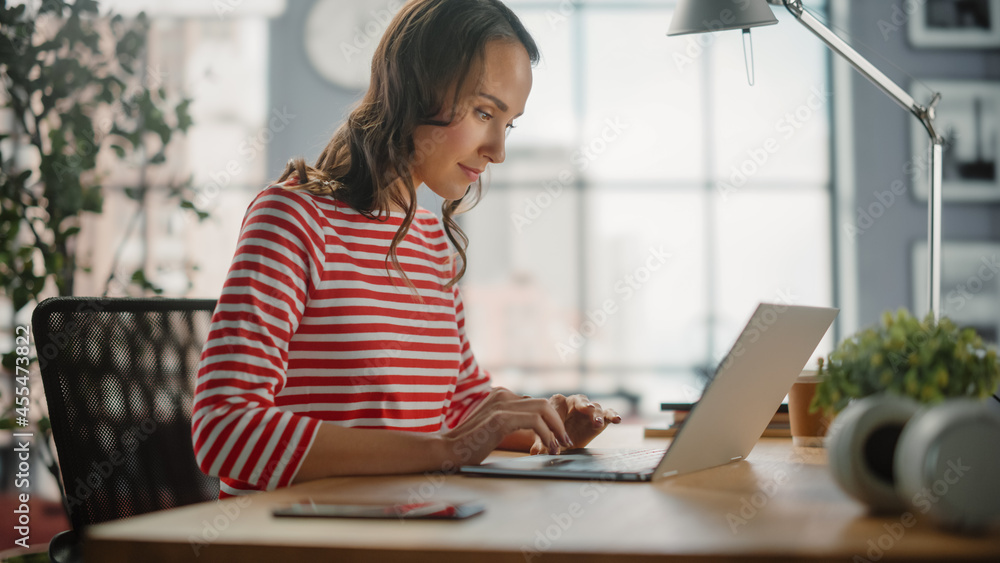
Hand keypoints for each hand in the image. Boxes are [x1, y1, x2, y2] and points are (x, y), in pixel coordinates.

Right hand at [441, 387, 572, 467]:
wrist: (447, 450)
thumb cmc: (470, 444)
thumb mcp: (494, 427)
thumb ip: (511, 420)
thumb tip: (537, 426)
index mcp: (501, 395)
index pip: (536, 402)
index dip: (551, 420)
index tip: (558, 438)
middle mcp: (502, 395)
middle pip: (544, 403)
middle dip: (558, 423)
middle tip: (565, 442)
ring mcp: (501, 405)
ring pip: (543, 409)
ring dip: (556, 429)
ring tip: (560, 447)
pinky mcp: (501, 418)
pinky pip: (535, 421)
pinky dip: (547, 435)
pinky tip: (548, 447)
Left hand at [529, 394, 621, 454]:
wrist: (563, 442)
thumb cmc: (551, 436)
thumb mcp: (544, 441)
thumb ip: (541, 444)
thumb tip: (536, 452)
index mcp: (557, 402)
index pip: (558, 406)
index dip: (559, 420)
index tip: (560, 435)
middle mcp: (574, 402)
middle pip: (580, 401)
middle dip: (583, 405)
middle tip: (586, 409)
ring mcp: (589, 409)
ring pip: (595, 407)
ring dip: (596, 414)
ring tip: (596, 423)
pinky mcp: (600, 418)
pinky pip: (608, 414)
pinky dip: (613, 415)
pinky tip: (617, 420)